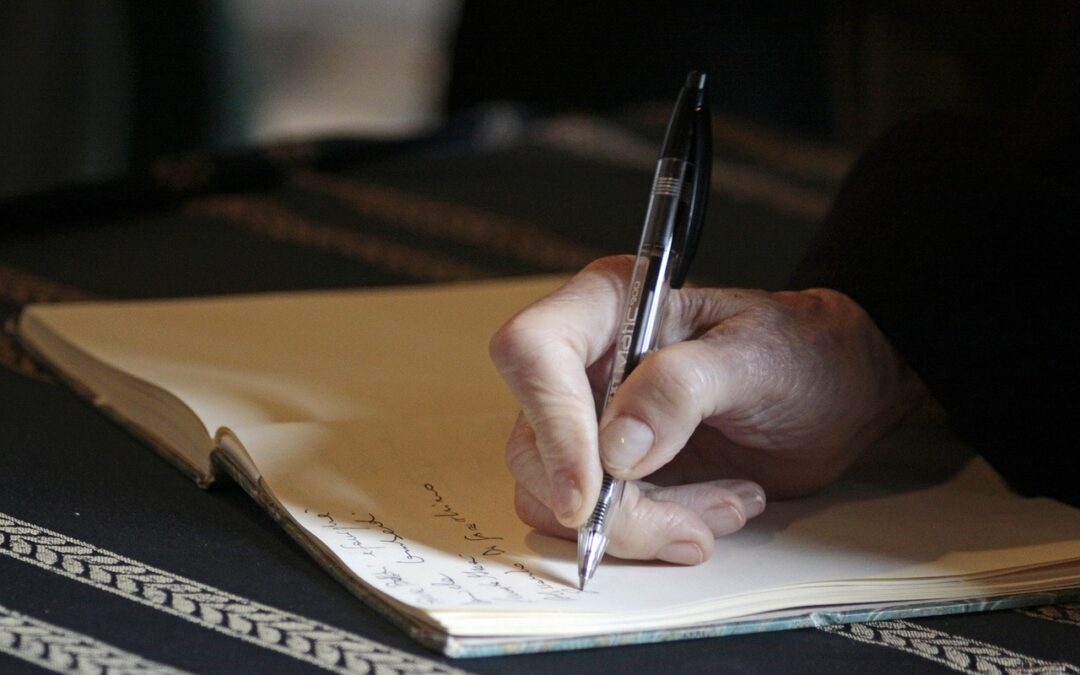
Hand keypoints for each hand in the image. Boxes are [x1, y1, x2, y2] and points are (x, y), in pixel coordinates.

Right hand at [489, 256, 925, 563]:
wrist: (831, 394)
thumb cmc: (800, 352)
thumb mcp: (756, 358)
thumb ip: (683, 388)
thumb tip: (616, 447)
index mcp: (607, 306)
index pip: (532, 353)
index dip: (551, 423)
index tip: (593, 490)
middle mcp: (583, 363)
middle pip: (533, 444)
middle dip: (609, 503)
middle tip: (688, 525)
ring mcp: (588, 422)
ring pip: (555, 497)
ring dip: (640, 526)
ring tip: (724, 506)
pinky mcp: (606, 472)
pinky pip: (593, 523)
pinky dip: (651, 536)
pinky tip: (714, 511)